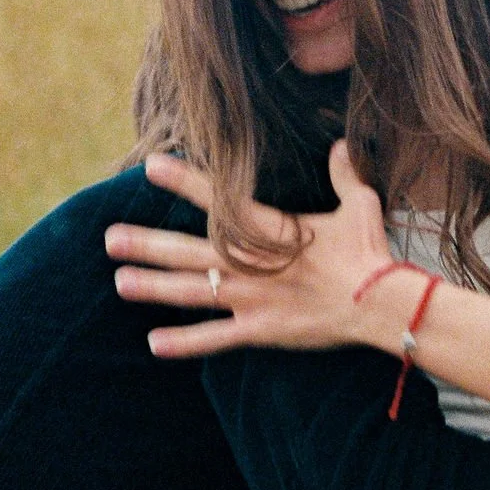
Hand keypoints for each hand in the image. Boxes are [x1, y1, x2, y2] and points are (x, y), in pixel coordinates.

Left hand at [107, 142, 399, 357]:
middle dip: (148, 243)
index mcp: (270, 228)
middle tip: (111, 239)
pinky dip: (184, 342)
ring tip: (120, 282)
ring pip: (191, 291)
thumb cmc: (368, 252)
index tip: (151, 166)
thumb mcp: (359, 206)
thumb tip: (341, 144)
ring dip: (153, 287)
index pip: (218, 199)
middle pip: (189, 250)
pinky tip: (154, 344)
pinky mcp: (260, 329)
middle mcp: (250, 262)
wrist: (379, 302)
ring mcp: (251, 297)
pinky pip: (215, 338)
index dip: (183, 180)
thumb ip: (344, 174)